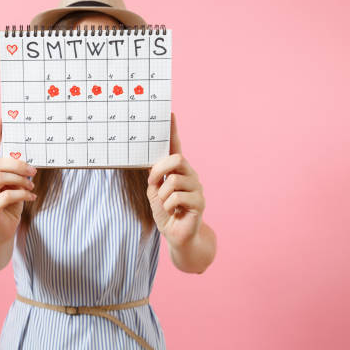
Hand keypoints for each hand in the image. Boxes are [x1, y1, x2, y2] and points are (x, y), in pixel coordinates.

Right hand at [0, 118, 36, 246]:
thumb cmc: (8, 207)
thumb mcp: (14, 187)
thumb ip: (16, 175)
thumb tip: (30, 163)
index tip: (0, 119)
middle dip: (17, 164)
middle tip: (33, 170)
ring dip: (20, 180)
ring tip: (31, 186)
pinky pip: (5, 196)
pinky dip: (21, 194)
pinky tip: (31, 197)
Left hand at [147, 112, 205, 248]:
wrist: (177, 236)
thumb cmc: (165, 212)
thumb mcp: (154, 192)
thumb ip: (154, 177)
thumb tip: (150, 163)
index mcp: (178, 171)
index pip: (176, 147)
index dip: (173, 131)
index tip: (170, 114)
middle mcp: (190, 175)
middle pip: (177, 159)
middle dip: (160, 170)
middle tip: (153, 183)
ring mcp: (197, 188)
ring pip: (174, 181)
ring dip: (162, 195)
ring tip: (165, 205)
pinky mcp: (200, 202)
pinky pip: (177, 198)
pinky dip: (168, 206)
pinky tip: (173, 212)